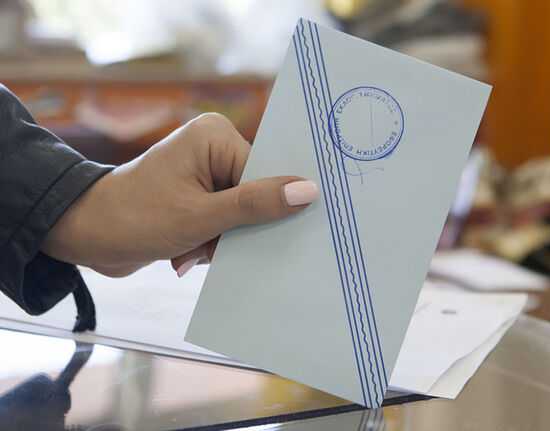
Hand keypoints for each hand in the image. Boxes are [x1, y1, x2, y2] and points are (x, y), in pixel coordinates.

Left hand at [42, 113, 318, 276]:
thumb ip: (256, 204)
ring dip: (222, 240)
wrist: (85, 236)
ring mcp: (205, 170)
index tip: (271, 234)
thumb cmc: (136, 219)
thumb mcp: (202, 216)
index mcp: (215, 135)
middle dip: (238, 228)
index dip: (268, 207)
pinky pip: (227, 220)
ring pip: (243, 213)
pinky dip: (213, 241)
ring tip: (191, 248)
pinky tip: (188, 250)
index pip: (265, 173)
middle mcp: (213, 146)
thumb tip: (308, 191)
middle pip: (256, 194)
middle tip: (213, 245)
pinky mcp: (198, 192)